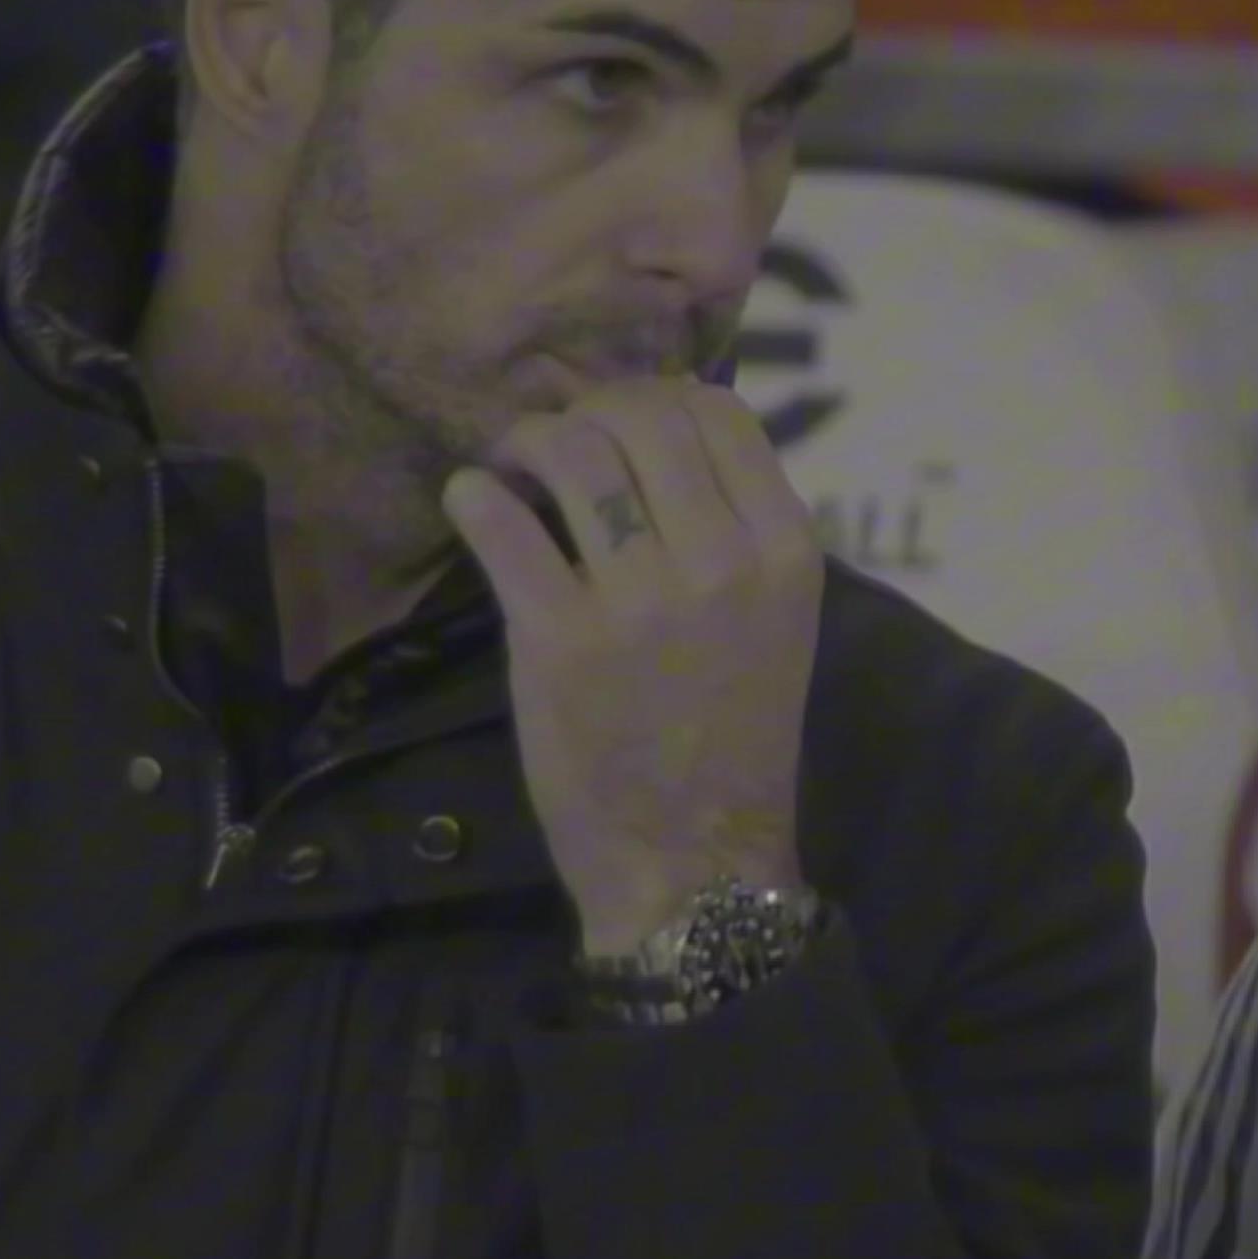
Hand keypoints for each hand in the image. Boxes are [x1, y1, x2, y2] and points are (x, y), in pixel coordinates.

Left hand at [440, 375, 822, 953]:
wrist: (694, 861)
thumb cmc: (731, 739)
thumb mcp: (772, 619)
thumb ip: (733, 528)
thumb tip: (665, 431)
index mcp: (784, 551)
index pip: (721, 414)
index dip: (660, 397)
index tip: (622, 422)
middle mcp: (720, 561)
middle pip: (644, 416)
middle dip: (589, 410)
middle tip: (558, 442)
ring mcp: (638, 599)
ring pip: (575, 452)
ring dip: (529, 439)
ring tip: (515, 466)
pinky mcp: (558, 638)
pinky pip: (503, 524)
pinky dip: (476, 495)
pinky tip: (473, 500)